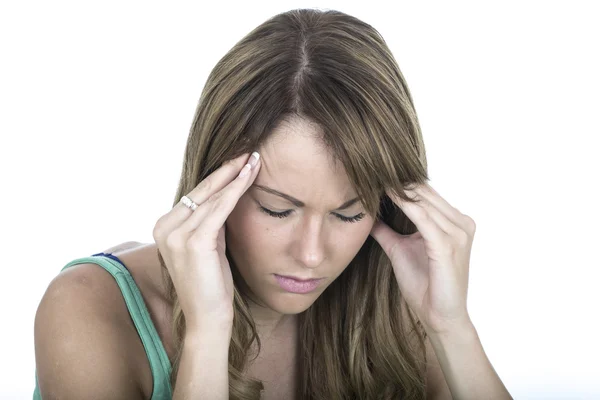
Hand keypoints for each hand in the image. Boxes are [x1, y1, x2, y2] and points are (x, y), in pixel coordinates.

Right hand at [152, 152, 260, 330]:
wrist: (208, 319)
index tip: (238, 160)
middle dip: (227, 170)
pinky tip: (249, 176)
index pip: (195, 194)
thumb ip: (210, 221)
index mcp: (164, 227)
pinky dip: (236, 190)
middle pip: (201, 190)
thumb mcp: (208, 246)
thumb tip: (227, 195)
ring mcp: (175, 234)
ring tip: (253, 159)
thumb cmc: (212, 284)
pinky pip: (219, 209)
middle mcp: (164, 227)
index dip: (218, 176)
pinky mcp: (192, 242)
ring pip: (211, 196)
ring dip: (235, 176)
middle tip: (248, 151)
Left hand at [370, 183, 475, 335]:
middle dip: (397, 180)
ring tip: (373, 175)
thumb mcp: (400, 250)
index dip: (399, 182)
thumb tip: (368, 215)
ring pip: (422, 200)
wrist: (440, 317)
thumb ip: (387, 230)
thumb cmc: (424, 286)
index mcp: (455, 223)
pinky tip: (385, 193)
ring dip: (397, 188)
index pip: (425, 193)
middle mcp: (461, 223)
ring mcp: (458, 233)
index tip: (373, 171)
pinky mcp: (448, 245)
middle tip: (370, 167)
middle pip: (424, 191)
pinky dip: (403, 203)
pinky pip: (422, 216)